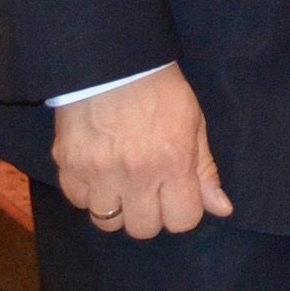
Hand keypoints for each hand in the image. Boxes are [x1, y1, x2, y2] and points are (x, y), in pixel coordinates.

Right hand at [51, 65, 233, 238]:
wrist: (111, 60)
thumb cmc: (160, 88)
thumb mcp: (194, 123)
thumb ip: (205, 169)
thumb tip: (222, 209)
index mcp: (172, 163)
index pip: (182, 221)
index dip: (182, 211)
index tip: (177, 195)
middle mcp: (135, 175)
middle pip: (143, 229)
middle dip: (150, 214)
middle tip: (148, 188)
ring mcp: (97, 174)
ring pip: (107, 222)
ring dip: (117, 207)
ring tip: (120, 182)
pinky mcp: (67, 166)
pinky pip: (77, 201)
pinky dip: (88, 193)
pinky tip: (97, 172)